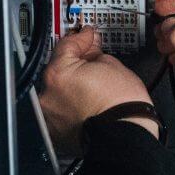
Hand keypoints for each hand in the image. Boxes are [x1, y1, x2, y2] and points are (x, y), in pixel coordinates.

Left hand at [40, 27, 157, 153]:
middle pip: (58, 70)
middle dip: (74, 62)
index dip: (81, 38)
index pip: (66, 46)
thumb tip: (91, 53)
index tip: (87, 36)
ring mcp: (49, 116)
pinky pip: (60, 112)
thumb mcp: (113, 66)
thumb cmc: (124, 107)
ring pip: (58, 92)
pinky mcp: (55, 132)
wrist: (127, 138)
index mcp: (58, 74)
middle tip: (92, 58)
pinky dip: (70, 106)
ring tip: (91, 85)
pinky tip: (85, 103)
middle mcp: (47, 95)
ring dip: (71, 85)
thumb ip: (95, 55)